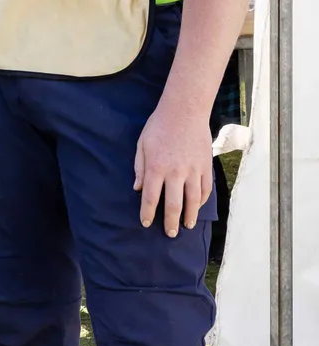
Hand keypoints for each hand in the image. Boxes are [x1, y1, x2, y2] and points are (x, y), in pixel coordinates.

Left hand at [133, 97, 213, 237]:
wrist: (185, 112)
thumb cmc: (158, 127)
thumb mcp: (142, 145)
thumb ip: (140, 168)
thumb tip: (138, 189)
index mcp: (156, 167)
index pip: (151, 197)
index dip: (148, 212)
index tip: (146, 223)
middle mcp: (176, 172)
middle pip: (174, 204)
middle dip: (171, 221)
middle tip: (170, 233)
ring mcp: (193, 171)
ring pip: (193, 201)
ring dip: (190, 216)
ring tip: (187, 226)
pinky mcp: (206, 167)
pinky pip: (205, 189)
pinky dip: (201, 201)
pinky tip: (197, 208)